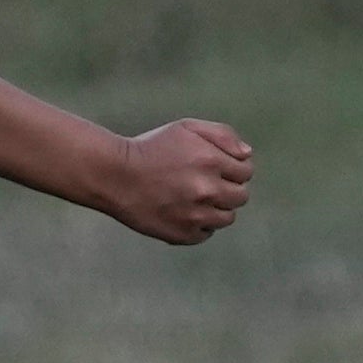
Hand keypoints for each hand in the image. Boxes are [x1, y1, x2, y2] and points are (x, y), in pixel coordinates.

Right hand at [104, 119, 254, 243]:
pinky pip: (207, 233)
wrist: (115, 176)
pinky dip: (200, 224)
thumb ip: (223, 136)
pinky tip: (183, 211)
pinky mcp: (184, 234)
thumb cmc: (152, 148)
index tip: (217, 167)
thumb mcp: (187, 129)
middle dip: (229, 188)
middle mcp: (208, 190)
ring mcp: (196, 215)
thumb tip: (248, 155)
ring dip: (217, 208)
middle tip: (207, 183)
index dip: (234, 168)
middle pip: (241, 196)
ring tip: (195, 198)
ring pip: (227, 218)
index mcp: (212, 161)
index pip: (246, 172)